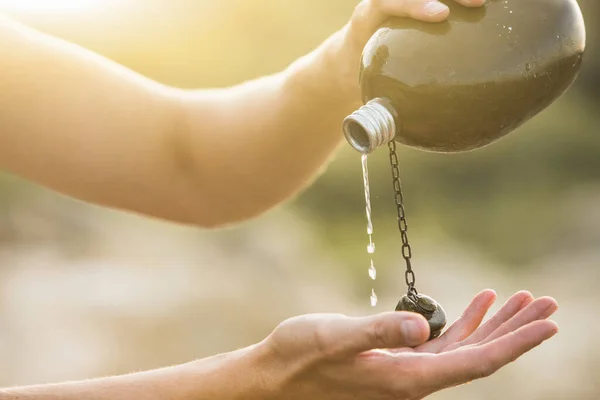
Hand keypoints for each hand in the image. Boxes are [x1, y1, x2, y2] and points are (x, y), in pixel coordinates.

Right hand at [260, 290, 557, 399]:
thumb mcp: (336, 338)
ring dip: (494, 324)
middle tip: (548, 304)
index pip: (477, 362)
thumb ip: (379, 332)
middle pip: (481, 356)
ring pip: (466, 349)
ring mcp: (407, 371)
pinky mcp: (395, 361)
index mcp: (408, 379)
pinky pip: (443, 344)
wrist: (275, 377)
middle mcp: (415, 380)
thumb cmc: (300, 358)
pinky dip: (464, 323)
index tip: (548, 323)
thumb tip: (423, 328)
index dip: (516, 342)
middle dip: (516, 330)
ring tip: (520, 298)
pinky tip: (475, 305)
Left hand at [323, 0, 485, 102]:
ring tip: (487, 3)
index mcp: (369, 17)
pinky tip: (493, 6)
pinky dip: (461, 1)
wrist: (352, 53)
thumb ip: (373, 106)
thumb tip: (385, 134)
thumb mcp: (361, 83)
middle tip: (476, 3)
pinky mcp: (421, 2)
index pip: (388, 1)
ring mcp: (408, 0)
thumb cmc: (360, 73)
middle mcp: (389, 2)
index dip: (415, 4)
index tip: (441, 14)